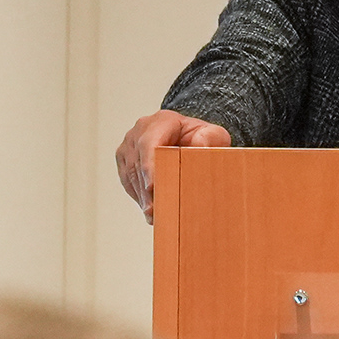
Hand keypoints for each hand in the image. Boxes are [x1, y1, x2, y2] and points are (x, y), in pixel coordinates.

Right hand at [119, 110, 235, 215]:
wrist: (187, 138)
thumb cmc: (200, 137)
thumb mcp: (213, 134)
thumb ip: (210, 139)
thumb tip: (199, 148)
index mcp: (160, 121)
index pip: (149, 144)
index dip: (149, 166)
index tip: (152, 187)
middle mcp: (140, 131)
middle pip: (138, 162)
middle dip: (146, 189)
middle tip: (155, 211)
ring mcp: (130, 145)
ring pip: (131, 174)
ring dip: (142, 197)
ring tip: (154, 217)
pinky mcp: (125, 160)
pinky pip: (128, 181)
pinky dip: (139, 197)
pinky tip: (149, 212)